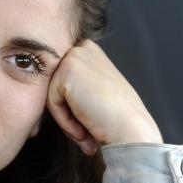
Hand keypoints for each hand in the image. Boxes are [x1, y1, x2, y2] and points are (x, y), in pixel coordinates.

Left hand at [46, 39, 162, 155]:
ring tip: (86, 133)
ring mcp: (74, 57)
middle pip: (54, 88)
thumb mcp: (93, 92)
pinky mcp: (67, 70)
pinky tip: (84, 128)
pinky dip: (64, 121)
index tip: (89, 125)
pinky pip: (51, 102)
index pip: (60, 83)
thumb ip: (74, 86)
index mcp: (89, 51)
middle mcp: (82, 48)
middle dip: (67, 114)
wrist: (131, 130)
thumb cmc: (115, 119)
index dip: (72, 109)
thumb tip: (52, 96)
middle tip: (86, 134)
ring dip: (67, 120)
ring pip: (51, 96)